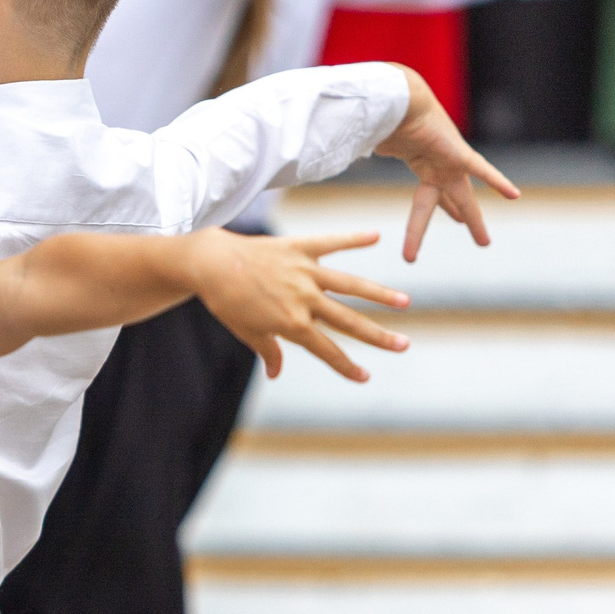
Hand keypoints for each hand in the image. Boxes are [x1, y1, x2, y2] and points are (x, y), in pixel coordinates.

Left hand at [186, 229, 409, 382]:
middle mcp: (304, 299)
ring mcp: (304, 272)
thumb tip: (276, 373)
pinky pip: (331, 243)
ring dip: (379, 294)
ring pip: (349, 285)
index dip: (346, 366)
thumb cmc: (226, 301)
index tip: (365, 377)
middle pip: (348, 321)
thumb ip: (268, 351)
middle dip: (377, 336)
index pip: (326, 350)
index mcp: (291, 323)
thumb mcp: (246, 332)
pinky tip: (376, 236)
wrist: (210, 263)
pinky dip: (353, 238)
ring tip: (404, 301)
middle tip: (404, 346)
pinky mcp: (299, 247)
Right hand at [375, 68, 521, 261]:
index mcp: (421, 164)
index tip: (453, 219)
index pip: (430, 196)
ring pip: (464, 199)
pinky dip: (497, 182)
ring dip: (472, 222)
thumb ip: (371, 152)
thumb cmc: (384, 117)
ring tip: (483, 243)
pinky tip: (513, 196)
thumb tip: (350, 152)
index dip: (443, 209)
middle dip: (464, 218)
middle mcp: (438, 166)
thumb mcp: (376, 144)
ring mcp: (450, 162)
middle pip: (453, 201)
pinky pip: (482, 170)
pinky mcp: (459, 154)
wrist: (398, 99)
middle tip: (481, 239)